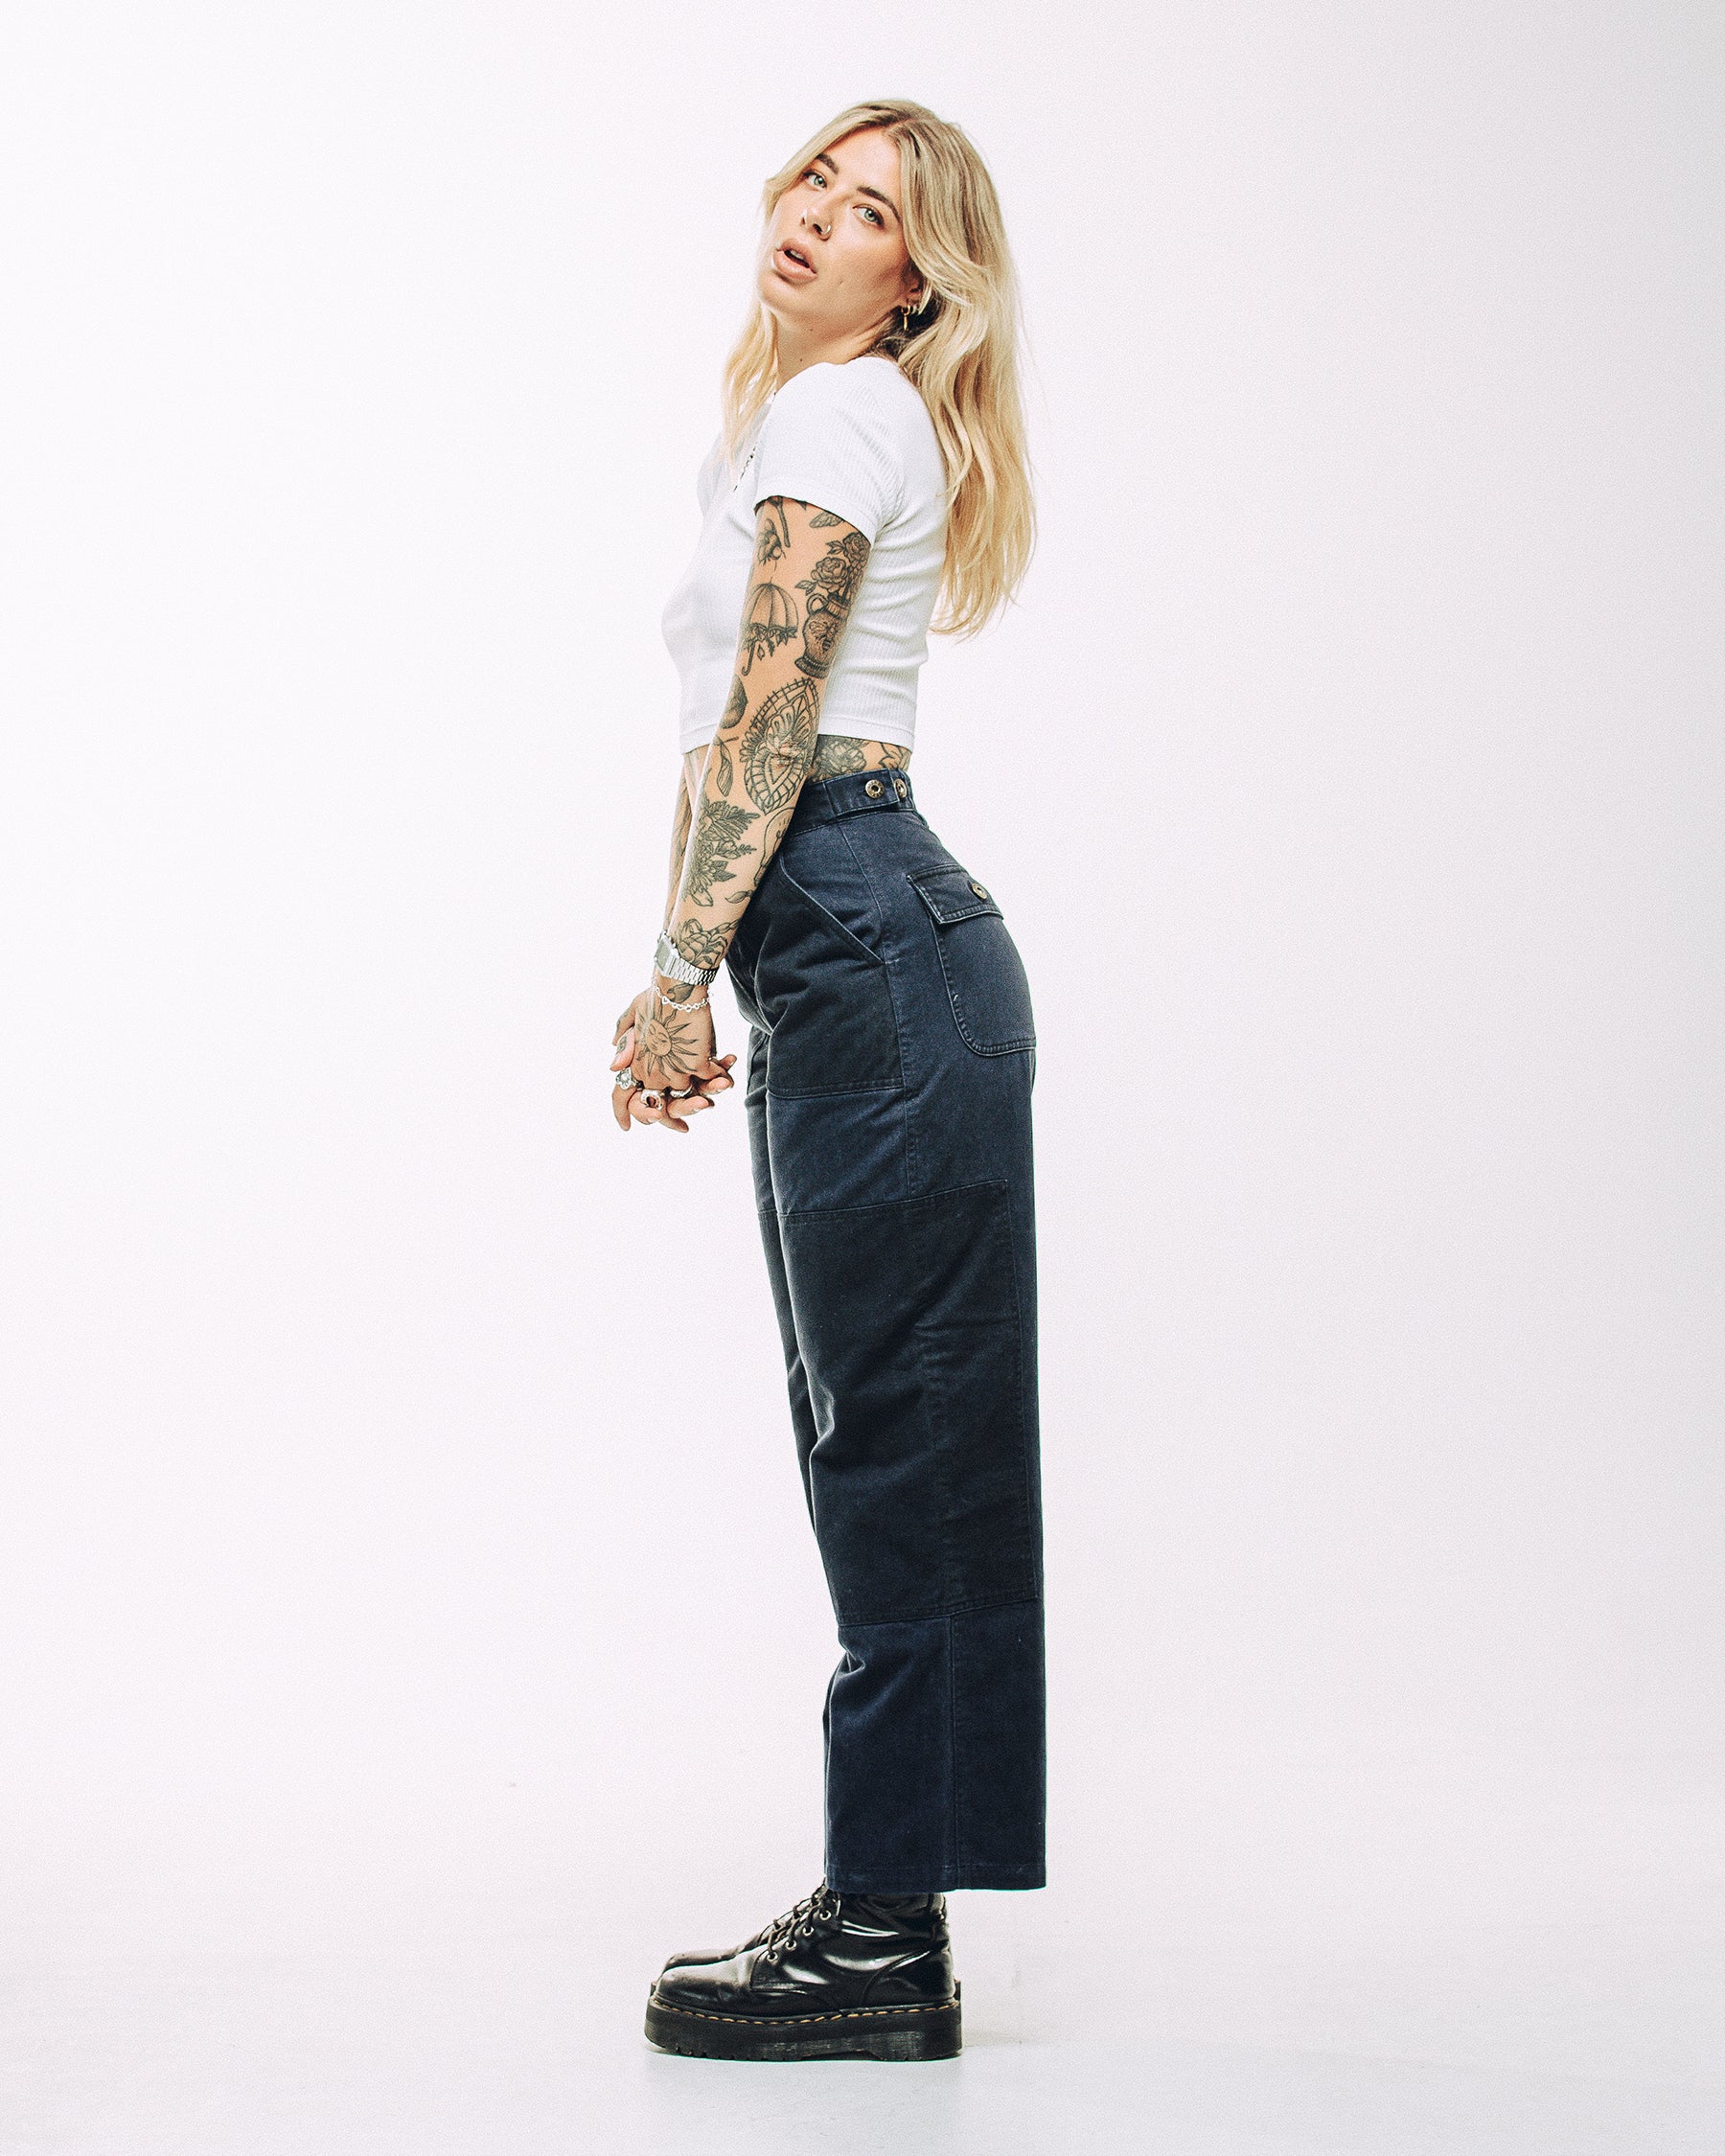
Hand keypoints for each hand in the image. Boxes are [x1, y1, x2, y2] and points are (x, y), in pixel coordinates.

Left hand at [609, 985, 736, 1133]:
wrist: (679, 988)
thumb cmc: (657, 995)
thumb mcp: (634, 1012)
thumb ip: (624, 1034)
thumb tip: (613, 1054)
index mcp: (635, 1062)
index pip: (620, 1096)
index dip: (622, 1114)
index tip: (625, 1128)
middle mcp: (652, 1072)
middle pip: (656, 1108)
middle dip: (670, 1121)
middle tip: (683, 1129)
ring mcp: (674, 1071)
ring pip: (687, 1097)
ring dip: (701, 1098)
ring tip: (713, 1094)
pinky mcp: (696, 1066)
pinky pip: (709, 1081)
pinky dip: (718, 1077)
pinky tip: (726, 1069)